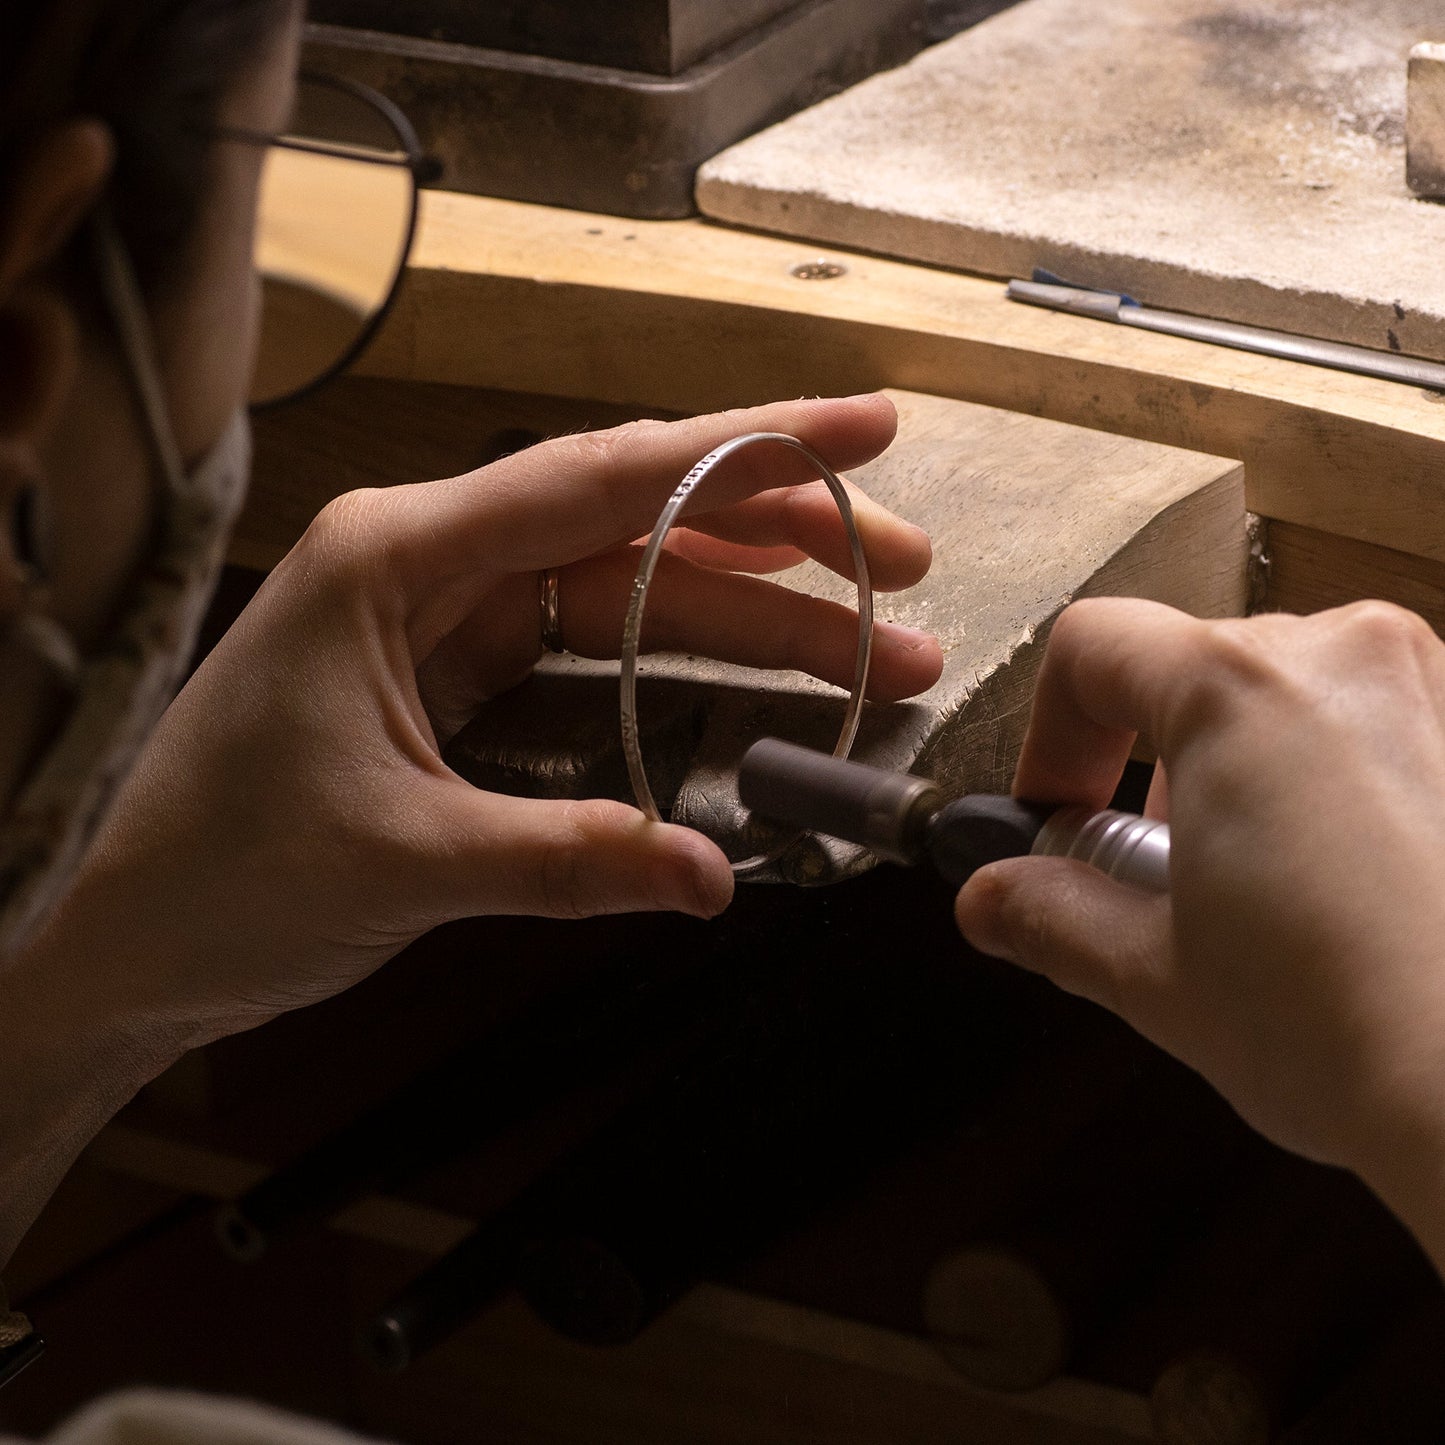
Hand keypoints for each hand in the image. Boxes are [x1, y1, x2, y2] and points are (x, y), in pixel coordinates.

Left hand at [37, 394, 940, 1044]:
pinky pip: (596, 642)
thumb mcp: (403, 861)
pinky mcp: (458, 670)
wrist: (130, 934)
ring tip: (868, 645)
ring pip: (629, 585)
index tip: (864, 429)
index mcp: (400, 553)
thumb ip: (566, 861)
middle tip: (900, 566)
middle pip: (637, 521)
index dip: (750, 450)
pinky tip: (759, 672)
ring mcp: (447, 613)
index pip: (605, 477)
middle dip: (778, 542)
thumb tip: (714, 877)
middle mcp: (430, 558)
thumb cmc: (220, 873)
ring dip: (748, 612)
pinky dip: (682, 658)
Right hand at [954, 598, 1444, 1266]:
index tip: (1059, 811)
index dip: (1049, 730)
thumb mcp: (1153, 977)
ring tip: (1263, 892)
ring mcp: (1437, 691)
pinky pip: (1380, 729)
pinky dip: (1336, 786)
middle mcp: (1346, 659)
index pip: (1093, 643)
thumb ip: (1047, 915)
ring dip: (1248, 773)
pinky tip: (1350, 893)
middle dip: (1153, 766)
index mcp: (1238, 692)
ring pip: (1294, 697)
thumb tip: (991, 900)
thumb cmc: (1352, 1029)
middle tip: (1159, 876)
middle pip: (1195, 668)